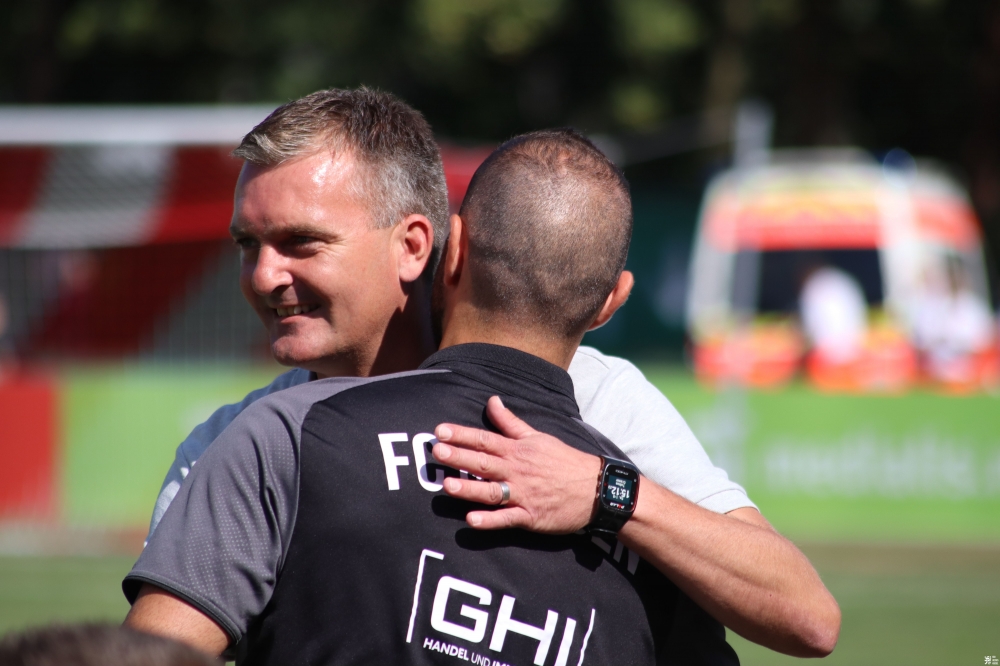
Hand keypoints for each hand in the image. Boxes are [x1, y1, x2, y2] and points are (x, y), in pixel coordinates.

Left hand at [432, 396, 601, 531]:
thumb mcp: (538, 436)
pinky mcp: (531, 517)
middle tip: (437, 451)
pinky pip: (507, 519)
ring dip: (470, 489)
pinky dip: (490, 520)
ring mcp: (524, 495)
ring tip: (448, 485)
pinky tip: (472, 520)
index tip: (440, 430)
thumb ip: (510, 421)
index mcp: (518, 450)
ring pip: (492, 491)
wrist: (596, 489)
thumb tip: (491, 400)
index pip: (485, 439)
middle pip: (484, 462)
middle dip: (460, 457)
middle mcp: (518, 470)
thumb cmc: (564, 461)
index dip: (462, 434)